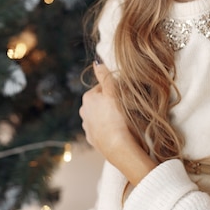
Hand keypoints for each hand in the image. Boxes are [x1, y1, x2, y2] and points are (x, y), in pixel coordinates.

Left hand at [79, 62, 156, 184]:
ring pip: (101, 116)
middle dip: (111, 103)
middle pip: (100, 102)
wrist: (118, 147)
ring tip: (123, 120)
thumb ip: (104, 76)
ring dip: (109, 116)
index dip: (115, 89)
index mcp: (87, 98)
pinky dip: (109, 129)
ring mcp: (87, 127)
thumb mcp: (113, 92)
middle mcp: (84, 112)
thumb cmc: (118, 118)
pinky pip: (102, 130)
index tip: (124, 95)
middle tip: (125, 107)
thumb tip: (96, 62)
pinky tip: (118, 130)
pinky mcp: (93, 140)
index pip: (102, 87)